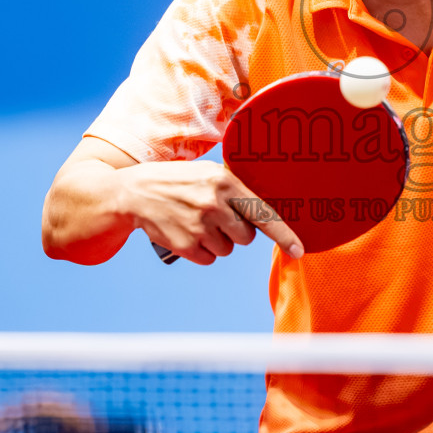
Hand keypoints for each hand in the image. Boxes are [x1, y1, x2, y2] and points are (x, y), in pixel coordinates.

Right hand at [124, 160, 303, 265]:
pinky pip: (210, 259)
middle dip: (236, 231)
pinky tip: (188, 233)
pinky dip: (202, 251)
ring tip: (197, 222)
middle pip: (246, 237)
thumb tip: (263, 213)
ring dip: (218, 241)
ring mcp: (199, 226)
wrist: (133, 193)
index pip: (262, 213)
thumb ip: (234, 190)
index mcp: (224, 182)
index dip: (284, 235)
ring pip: (228, 249)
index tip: (299, 250)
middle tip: (216, 217)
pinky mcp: (185, 245)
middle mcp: (214, 204)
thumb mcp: (207, 173)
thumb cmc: (177, 181)